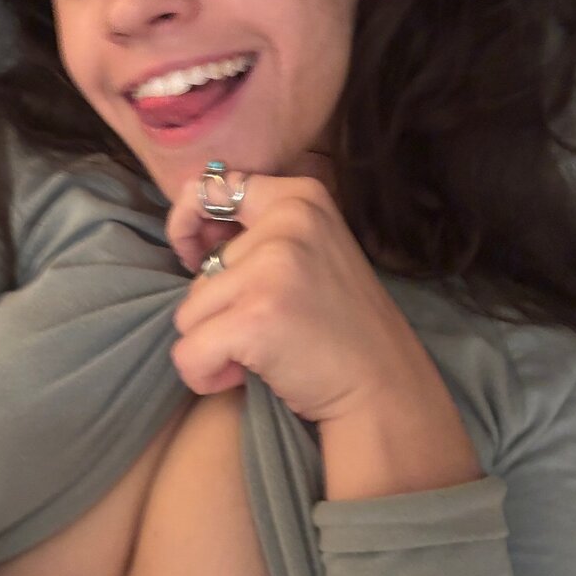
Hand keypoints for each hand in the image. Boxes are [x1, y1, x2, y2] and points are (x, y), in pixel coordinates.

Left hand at [165, 160, 448, 424]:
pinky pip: (188, 352)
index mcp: (302, 197)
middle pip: (199, 269)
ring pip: (189, 312)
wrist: (386, 388)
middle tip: (271, 329)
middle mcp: (289, 221)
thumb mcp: (311, 251)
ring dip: (214, 343)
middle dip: (220, 310)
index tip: (197, 257)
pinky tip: (245, 376)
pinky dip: (205, 375)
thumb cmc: (342, 327)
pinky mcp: (255, 316)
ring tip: (264, 351)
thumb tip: (194, 236)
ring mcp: (272, 267)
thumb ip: (259, 235)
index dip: (190, 225)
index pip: (213, 188)